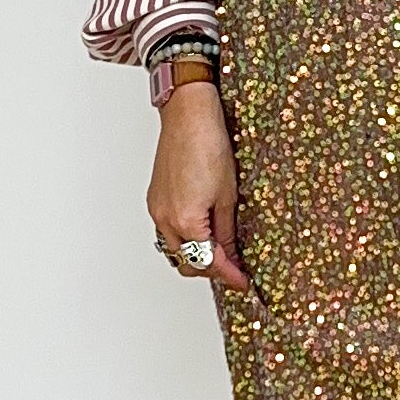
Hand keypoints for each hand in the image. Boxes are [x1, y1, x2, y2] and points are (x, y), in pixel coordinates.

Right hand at [148, 81, 246, 287]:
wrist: (189, 116)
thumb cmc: (209, 146)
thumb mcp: (228, 195)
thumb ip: (226, 231)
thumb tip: (231, 255)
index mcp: (185, 221)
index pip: (209, 262)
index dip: (230, 276)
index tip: (244, 283)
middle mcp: (165, 219)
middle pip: (188, 262)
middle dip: (212, 270)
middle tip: (235, 270)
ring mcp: (157, 209)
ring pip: (175, 250)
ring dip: (196, 256)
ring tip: (221, 253)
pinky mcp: (155, 199)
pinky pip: (168, 232)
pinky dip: (185, 240)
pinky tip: (202, 233)